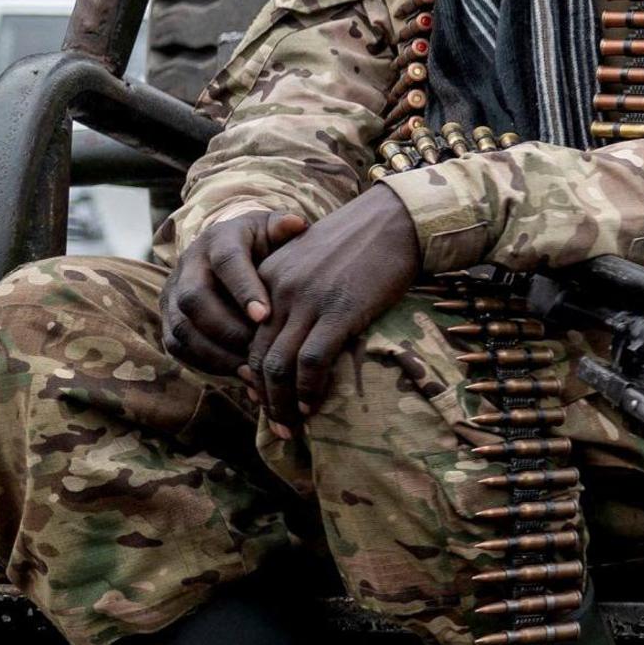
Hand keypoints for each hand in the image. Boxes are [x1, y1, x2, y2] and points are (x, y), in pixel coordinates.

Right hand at [165, 208, 302, 384]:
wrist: (233, 252)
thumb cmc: (264, 244)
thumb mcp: (274, 231)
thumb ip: (284, 229)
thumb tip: (296, 224)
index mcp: (218, 240)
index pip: (226, 262)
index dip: (242, 289)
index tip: (265, 315)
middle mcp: (188, 266)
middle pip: (194, 299)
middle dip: (226, 328)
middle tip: (259, 349)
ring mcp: (173, 295)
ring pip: (182, 328)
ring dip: (216, 353)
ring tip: (252, 370)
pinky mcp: (170, 320)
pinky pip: (179, 347)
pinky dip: (208, 365)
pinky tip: (241, 376)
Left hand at [243, 187, 426, 417]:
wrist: (395, 218)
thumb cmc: (362, 240)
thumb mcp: (312, 260)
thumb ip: (295, 290)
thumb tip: (299, 331)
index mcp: (267, 279)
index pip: (248, 339)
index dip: (255, 376)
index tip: (268, 400)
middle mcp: (278, 293)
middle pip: (257, 358)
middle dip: (265, 398)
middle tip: (277, 425)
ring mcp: (307, 302)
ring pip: (279, 366)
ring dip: (283, 403)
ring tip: (291, 425)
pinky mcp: (339, 311)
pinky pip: (313, 360)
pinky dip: (309, 388)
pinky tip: (315, 404)